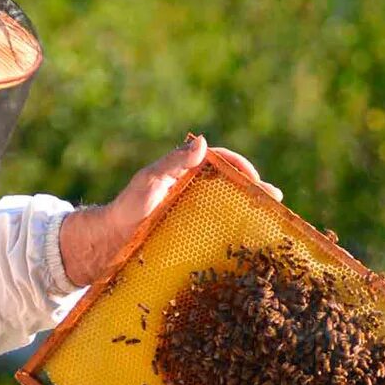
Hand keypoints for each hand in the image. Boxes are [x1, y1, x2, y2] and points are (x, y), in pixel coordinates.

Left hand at [59, 136, 281, 285]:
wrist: (110, 240)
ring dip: (248, 210)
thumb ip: (173, 162)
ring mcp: (190, 211)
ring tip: (270, 220)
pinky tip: (247, 242)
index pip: (218, 161)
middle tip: (274, 200)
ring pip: (226, 206)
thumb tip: (202, 142)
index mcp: (183, 172)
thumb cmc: (127, 207)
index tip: (253, 178)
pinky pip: (215, 227)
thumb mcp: (149, 182)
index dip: (238, 165)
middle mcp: (190, 190)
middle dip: (252, 190)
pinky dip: (233, 231)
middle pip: (228, 184)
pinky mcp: (188, 231)